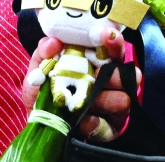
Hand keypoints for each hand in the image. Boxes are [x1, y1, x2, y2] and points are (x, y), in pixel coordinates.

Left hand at [21, 29, 141, 142]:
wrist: (37, 122)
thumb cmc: (43, 90)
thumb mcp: (39, 69)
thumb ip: (44, 53)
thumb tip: (53, 42)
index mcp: (95, 64)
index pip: (112, 49)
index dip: (113, 42)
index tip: (105, 35)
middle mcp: (109, 83)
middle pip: (127, 75)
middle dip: (115, 74)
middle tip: (99, 74)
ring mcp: (113, 108)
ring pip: (123, 101)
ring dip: (104, 100)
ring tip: (88, 100)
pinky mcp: (109, 130)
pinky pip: (109, 127)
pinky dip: (95, 123)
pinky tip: (84, 121)